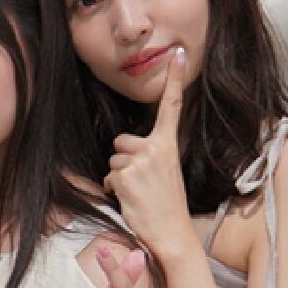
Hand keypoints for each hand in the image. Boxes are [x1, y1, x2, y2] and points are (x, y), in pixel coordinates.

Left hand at [104, 47, 195, 259]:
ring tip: (137, 193)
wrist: (172, 233)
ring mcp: (140, 162)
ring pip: (113, 160)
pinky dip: (113, 189)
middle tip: (141, 182)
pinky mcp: (124, 176)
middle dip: (124, 159)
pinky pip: (107, 177)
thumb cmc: (168, 205)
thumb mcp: (167, 172)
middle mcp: (155, 148)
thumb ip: (152, 153)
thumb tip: (125, 147)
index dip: (175, 79)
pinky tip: (130, 200)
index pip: (172, 106)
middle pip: (121, 141)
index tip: (180, 54)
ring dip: (118, 177)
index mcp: (169, 145)